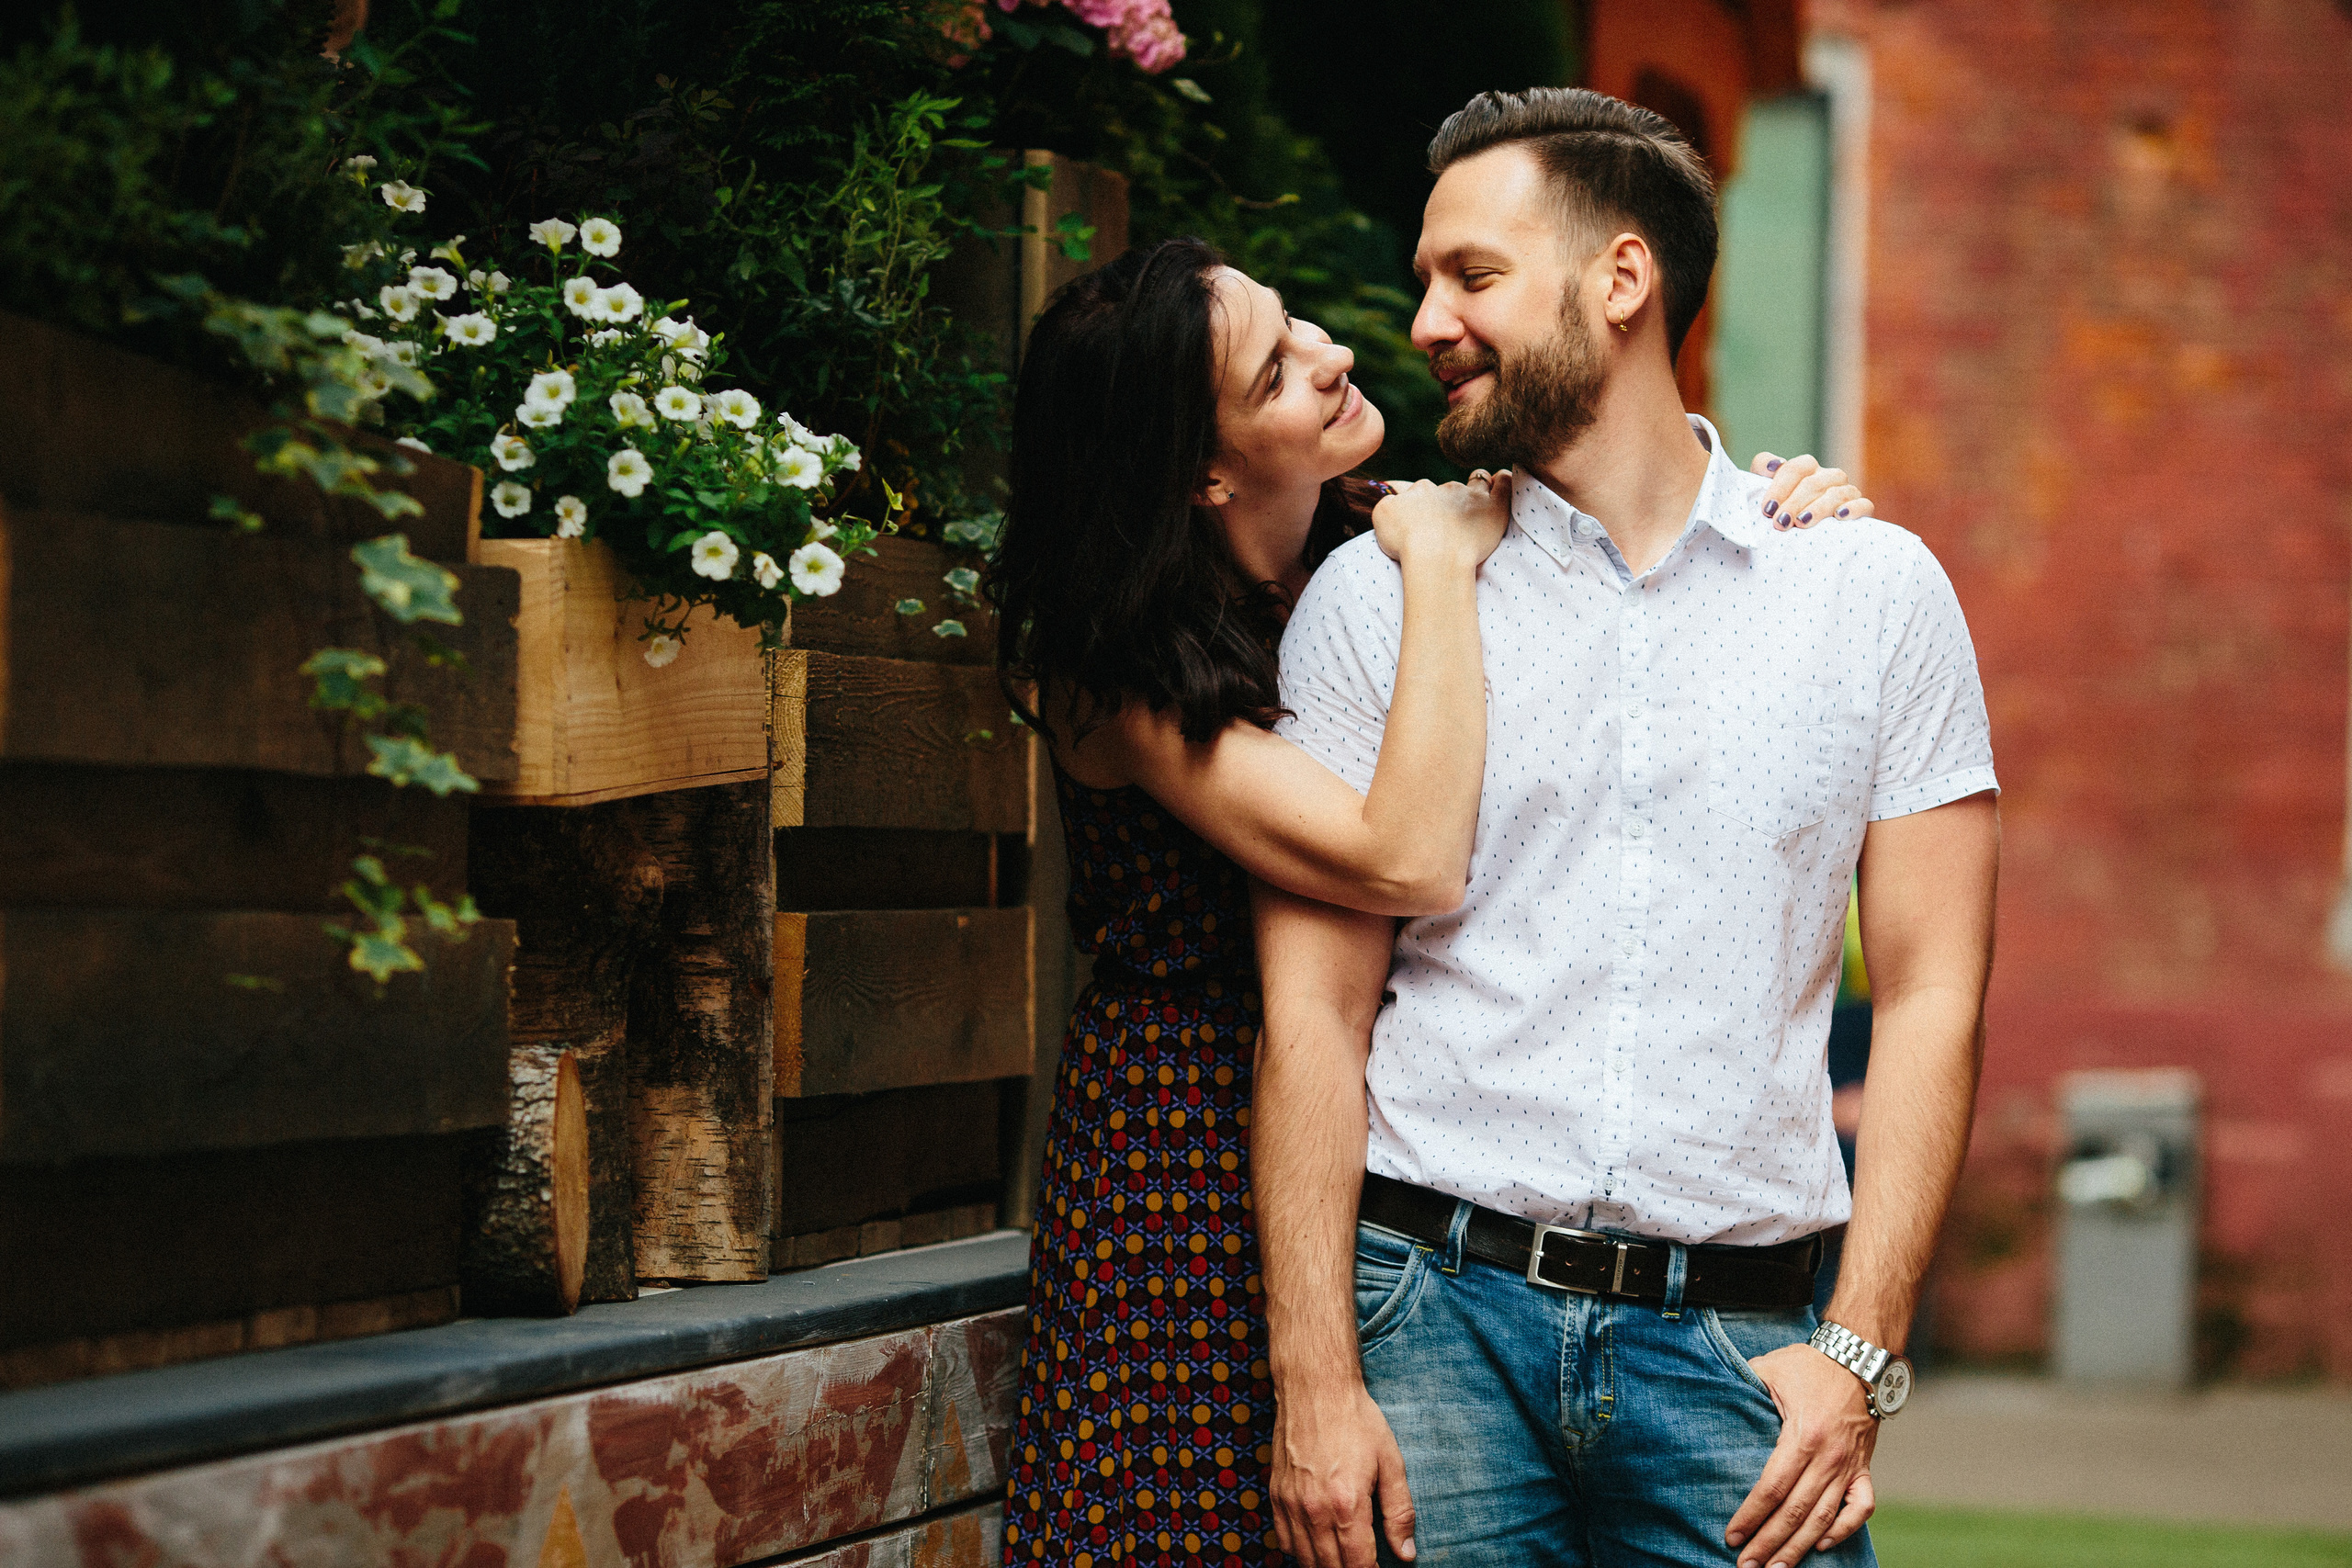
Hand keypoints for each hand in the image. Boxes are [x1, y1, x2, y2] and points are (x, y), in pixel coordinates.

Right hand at [1269, 1379, 1417, 1566]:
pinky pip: (1283, 1541)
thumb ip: (1400, 1512)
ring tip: (1342, 1559)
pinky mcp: (1276, 1495)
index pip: (1358, 1565)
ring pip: (1304, 1560)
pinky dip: (1299, 1553)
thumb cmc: (1356, 1420)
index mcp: (1347, 1504)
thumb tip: (1406, 1553)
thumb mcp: (1391, 1462)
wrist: (1315, 1388)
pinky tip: (1316, 1547)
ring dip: (1325, 1566)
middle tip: (1363, 1563)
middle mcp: (1314, 1510)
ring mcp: (1291, 1504)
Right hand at [1370, 470, 1511, 569]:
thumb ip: (1389, 504)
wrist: (1434, 556)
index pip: (1419, 492)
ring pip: (1478, 480)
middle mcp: (1446, 488)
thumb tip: (1397, 500)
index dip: (1419, 506)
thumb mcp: (1382, 518)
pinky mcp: (1494, 507)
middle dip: (1446, 502)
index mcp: (1419, 490)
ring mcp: (1472, 496)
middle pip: (1447, 490)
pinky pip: (1505, 484)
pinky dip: (1505, 480)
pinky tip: (1503, 481)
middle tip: (1445, 526)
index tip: (1420, 523)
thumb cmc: (1405, 542)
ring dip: (1477, 485)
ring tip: (1476, 501)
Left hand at [1726, 1344, 1878, 1566]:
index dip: (1751, 1515)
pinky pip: (1861, 1508)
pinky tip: (1822, 1546)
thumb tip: (1711, 1398)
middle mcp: (1828, 1458)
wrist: (1858, 1360)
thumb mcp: (1769, 1369)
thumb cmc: (1808, 1364)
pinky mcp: (1864, 1468)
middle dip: (1768, 1543)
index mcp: (1802, 1436)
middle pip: (1794, 1512)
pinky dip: (1845, 1530)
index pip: (1772, 1488)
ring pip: (1824, 1518)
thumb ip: (1743, 1387)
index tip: (1732, 1536)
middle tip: (1747, 1566)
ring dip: (1799, 1547)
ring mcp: (1849, 1466)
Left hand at [1749, 453, 1873, 530]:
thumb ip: (1762, 470)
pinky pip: (1864, 504)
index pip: (1797, 468)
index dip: (1781, 487)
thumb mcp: (1767, 492)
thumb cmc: (1780, 513)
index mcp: (1807, 469)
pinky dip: (1853, 509)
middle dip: (1794, 502)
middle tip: (1780, 522)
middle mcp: (1828, 477)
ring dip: (1819, 507)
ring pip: (1838, 492)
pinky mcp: (1862, 509)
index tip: (1767, 509)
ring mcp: (1846, 492)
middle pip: (1815, 482)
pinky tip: (1839, 517)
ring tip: (1802, 522)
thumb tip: (1772, 464)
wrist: (1798, 541)